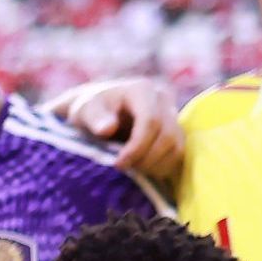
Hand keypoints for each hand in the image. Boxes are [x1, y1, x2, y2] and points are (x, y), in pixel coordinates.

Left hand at [54, 76, 187, 189]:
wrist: (97, 111)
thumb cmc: (89, 110)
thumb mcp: (84, 111)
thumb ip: (94, 118)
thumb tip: (108, 128)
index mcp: (142, 90)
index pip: (151, 121)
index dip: (138, 147)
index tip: (119, 164)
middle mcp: (162, 99)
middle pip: (167, 135)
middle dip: (147, 159)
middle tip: (124, 169)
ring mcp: (172, 115)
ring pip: (176, 146)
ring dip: (155, 165)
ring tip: (132, 170)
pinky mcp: (175, 130)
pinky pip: (177, 153)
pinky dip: (162, 166)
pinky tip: (142, 170)